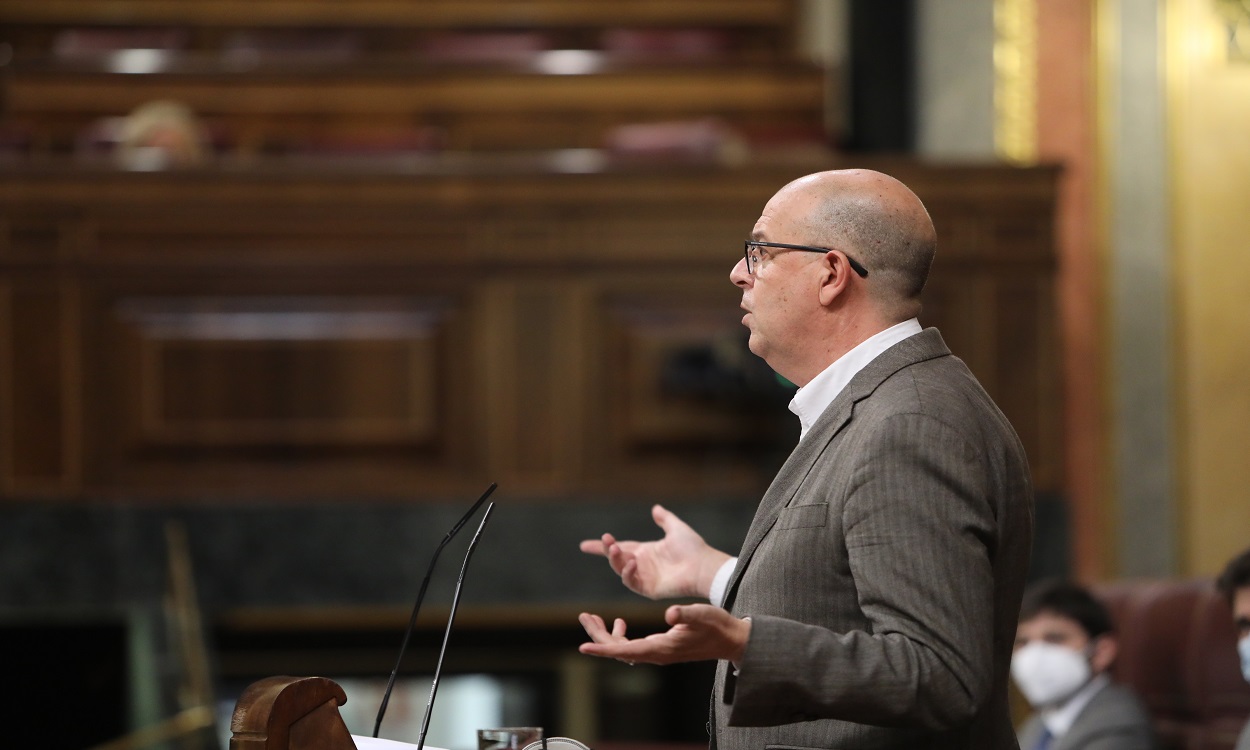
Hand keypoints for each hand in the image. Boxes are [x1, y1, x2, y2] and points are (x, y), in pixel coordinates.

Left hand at [578, 604, 750, 664]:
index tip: (582, 648)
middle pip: (618, 650)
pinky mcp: (661, 648)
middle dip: (598, 636)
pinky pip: (632, 646)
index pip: (625, 651)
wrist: (731, 640)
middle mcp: (657, 654)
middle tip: (584, 616)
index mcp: (662, 648)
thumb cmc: (717, 626)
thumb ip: (686, 613)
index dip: (603, 648)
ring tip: (592, 618)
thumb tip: (669, 613)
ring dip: (606, 635)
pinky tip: (620, 622)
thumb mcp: (702, 614)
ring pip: (622, 648)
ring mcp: (658, 653)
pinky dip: (620, 635)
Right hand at [579, 504, 730, 599]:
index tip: (584, 546)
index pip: (620, 547)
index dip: (603, 547)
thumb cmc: (693, 548)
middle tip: (606, 540)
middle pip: (616, 558)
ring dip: (616, 560)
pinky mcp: (649, 589)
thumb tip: (656, 508)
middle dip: (607, 550)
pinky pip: (632, 583)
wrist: (704, 566)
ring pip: (621, 570)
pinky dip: (628, 573)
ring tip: (616, 549)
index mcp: (646, 551)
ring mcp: (644, 577)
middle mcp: (642, 564)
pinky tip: (631, 562)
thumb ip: (665, 519)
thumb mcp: (676, 528)